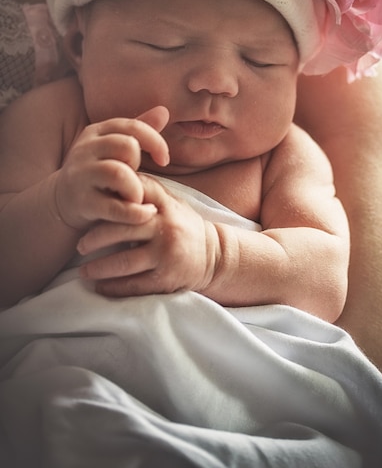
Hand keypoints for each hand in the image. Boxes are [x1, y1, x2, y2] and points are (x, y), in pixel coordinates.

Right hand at [54, 106, 169, 229]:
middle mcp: (86, 149)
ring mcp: (81, 175)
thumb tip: (164, 111)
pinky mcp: (81, 202)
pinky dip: (136, 213)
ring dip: (136, 189)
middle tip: (137, 179)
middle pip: (127, 146)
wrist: (60, 202)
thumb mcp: (114, 148)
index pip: (133, 127)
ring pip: (118, 173)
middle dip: (139, 165)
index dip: (155, 142)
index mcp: (97, 132)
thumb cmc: (97, 173)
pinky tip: (145, 213)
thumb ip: (138, 130)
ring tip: (137, 198)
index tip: (165, 160)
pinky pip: (115, 207)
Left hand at [76, 174, 219, 296]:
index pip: (132, 196)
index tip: (89, 206)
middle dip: (95, 239)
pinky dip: (113, 287)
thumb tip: (110, 180)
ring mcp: (166, 255)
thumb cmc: (182, 225)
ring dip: (99, 268)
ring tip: (84, 271)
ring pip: (124, 262)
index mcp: (165, 205)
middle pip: (121, 230)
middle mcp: (166, 228)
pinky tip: (100, 287)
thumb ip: (146, 193)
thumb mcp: (171, 203)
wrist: (216, 254)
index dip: (109, 199)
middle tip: (80, 246)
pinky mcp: (167, 278)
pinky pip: (134, 285)